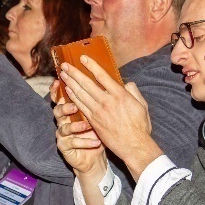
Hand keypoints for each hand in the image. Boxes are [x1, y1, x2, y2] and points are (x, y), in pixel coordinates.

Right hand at [50, 80, 106, 176]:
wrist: (95, 155)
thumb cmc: (97, 130)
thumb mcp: (99, 113)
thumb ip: (101, 98)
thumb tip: (114, 82)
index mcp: (70, 108)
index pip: (62, 96)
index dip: (58, 89)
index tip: (61, 82)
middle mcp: (63, 120)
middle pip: (58, 110)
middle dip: (65, 106)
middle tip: (74, 105)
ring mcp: (62, 134)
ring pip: (63, 127)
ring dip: (75, 126)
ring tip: (86, 125)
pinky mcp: (64, 147)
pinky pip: (72, 143)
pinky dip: (85, 142)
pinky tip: (96, 141)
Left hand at [59, 56, 161, 180]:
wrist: (134, 146)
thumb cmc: (140, 126)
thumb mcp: (142, 105)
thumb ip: (133, 91)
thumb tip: (126, 83)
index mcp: (120, 95)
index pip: (102, 75)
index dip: (91, 65)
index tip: (82, 58)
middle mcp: (107, 101)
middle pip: (87, 83)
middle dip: (74, 73)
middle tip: (64, 65)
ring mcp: (98, 111)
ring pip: (81, 94)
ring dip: (70, 83)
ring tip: (63, 74)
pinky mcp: (93, 121)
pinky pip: (80, 106)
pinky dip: (73, 97)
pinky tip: (67, 90)